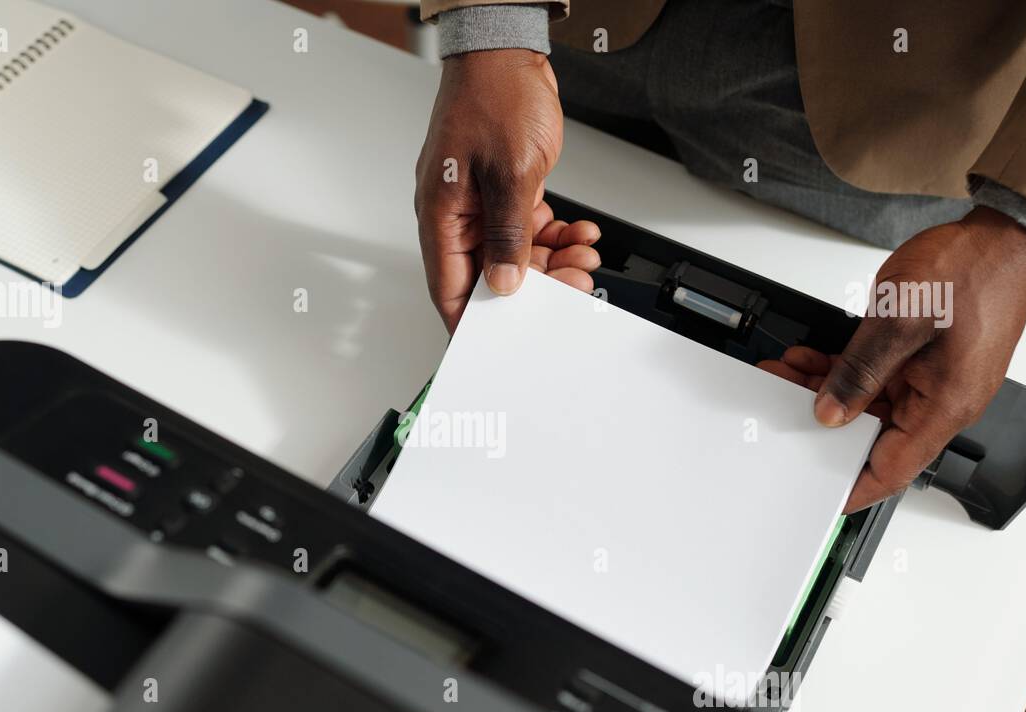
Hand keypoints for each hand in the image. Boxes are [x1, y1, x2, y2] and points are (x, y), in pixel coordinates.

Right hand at [415, 49, 600, 332]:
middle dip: (534, 288)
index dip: (470, 323)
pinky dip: (555, 236)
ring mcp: (480, 204)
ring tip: (584, 258)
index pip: (449, 289)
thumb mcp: (510, 174)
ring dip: (553, 262)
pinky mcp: (503, 191)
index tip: (494, 348)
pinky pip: (528, 230)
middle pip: (490, 275)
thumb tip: (505, 282)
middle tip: (571, 289)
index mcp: (441, 216)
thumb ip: (508, 235)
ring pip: (515, 255)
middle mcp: (456, 216)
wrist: (506, 49)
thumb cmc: (493, 97)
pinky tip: (579, 234)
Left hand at [760, 207, 1025, 512]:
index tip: (817, 496)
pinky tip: (810, 359)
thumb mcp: (900, 319)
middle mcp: (942, 400)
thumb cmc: (973, 269)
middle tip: (778, 408)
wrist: (1005, 235)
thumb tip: (830, 412)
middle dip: (821, 423)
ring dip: (826, 390)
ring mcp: (934, 378)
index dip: (851, 487)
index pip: (892, 470)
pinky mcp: (925, 358)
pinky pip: (878, 376)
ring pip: (869, 403)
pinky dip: (842, 369)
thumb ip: (860, 370)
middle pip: (872, 434)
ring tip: (783, 374)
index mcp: (945, 406)